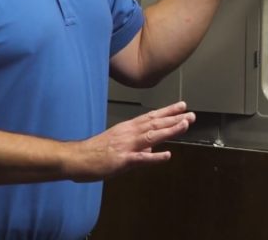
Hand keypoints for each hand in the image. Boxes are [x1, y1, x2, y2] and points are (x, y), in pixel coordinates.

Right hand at [66, 101, 193, 181]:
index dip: (168, 111)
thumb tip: (151, 149)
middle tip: (191, 115)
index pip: (151, 117)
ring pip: (151, 136)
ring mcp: (126, 146)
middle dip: (175, 119)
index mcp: (128, 128)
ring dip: (169, 130)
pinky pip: (140, 159)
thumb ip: (137, 145)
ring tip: (184, 125)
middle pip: (155, 124)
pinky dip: (154, 157)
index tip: (182, 106)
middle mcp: (129, 133)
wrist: (76, 158)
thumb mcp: (118, 142)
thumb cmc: (95, 151)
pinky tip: (167, 155)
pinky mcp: (121, 160)